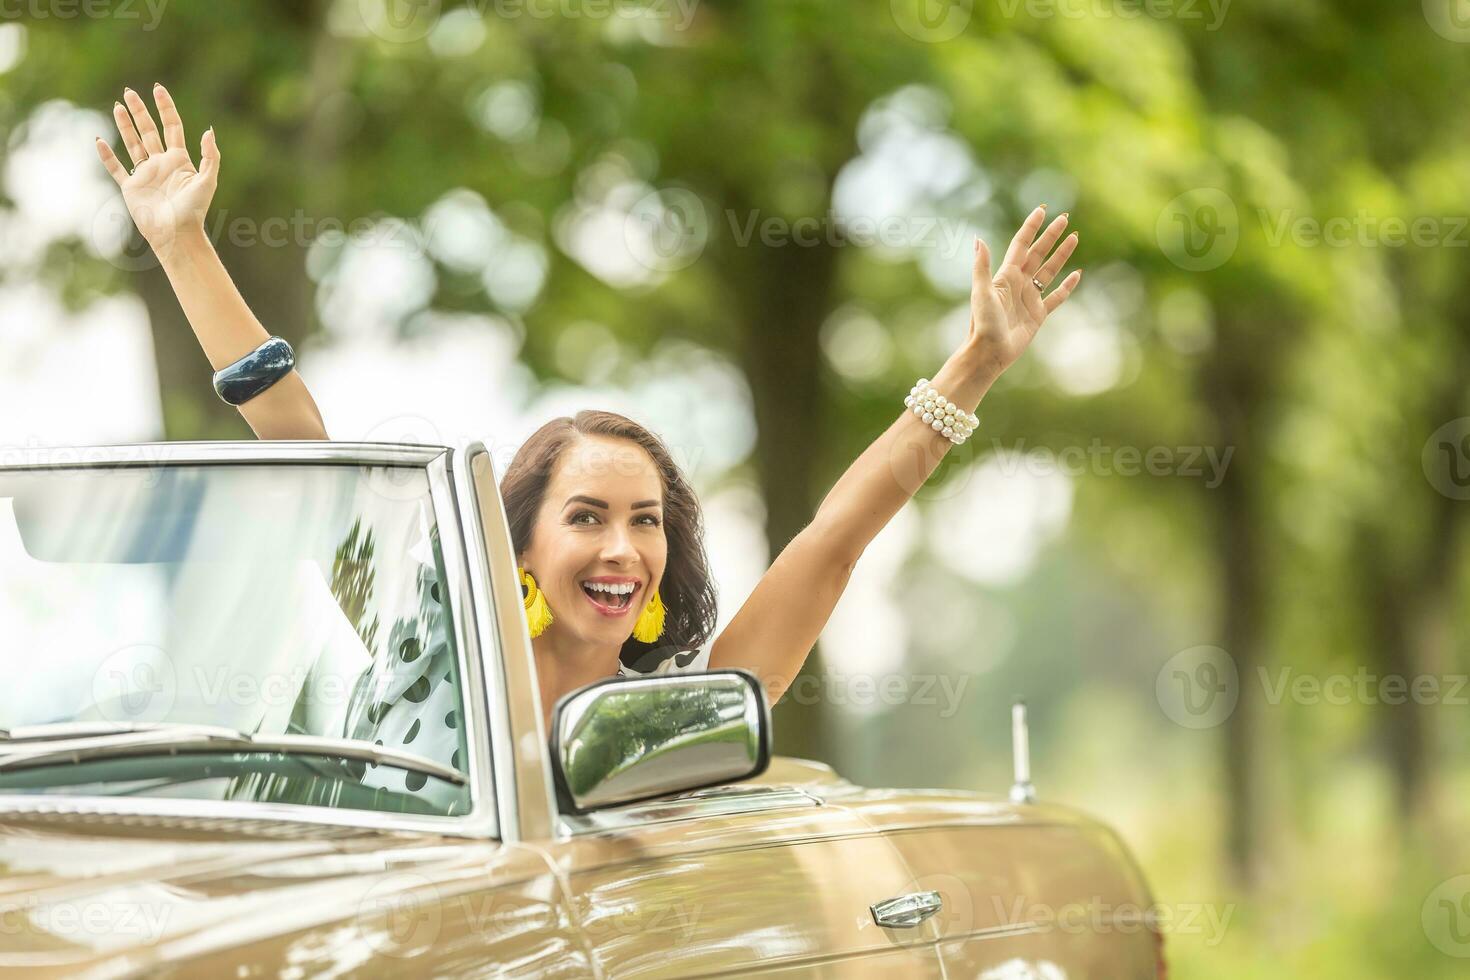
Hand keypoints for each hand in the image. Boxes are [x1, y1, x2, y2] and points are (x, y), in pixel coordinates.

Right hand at [96, 83, 218, 255]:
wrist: (176, 234)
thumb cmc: (194, 211)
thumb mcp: (208, 181)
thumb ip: (211, 156)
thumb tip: (209, 131)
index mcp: (180, 160)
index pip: (172, 126)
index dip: (165, 107)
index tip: (157, 89)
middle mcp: (161, 164)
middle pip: (149, 131)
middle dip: (140, 111)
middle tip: (129, 92)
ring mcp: (145, 174)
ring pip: (132, 144)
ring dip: (124, 126)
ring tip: (117, 106)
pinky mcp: (131, 187)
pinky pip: (116, 168)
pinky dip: (106, 156)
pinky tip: (99, 141)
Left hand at [964, 205, 1080, 382]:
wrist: (989, 352)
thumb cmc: (982, 323)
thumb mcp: (981, 292)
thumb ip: (982, 266)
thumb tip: (978, 239)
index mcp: (1006, 275)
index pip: (1021, 244)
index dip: (1031, 227)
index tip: (1042, 210)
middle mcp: (1019, 283)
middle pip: (1038, 253)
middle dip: (1050, 235)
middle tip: (1064, 218)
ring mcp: (1029, 298)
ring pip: (1049, 271)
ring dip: (1061, 254)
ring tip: (1074, 237)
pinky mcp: (1038, 315)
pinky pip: (1056, 297)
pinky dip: (1067, 286)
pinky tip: (1077, 274)